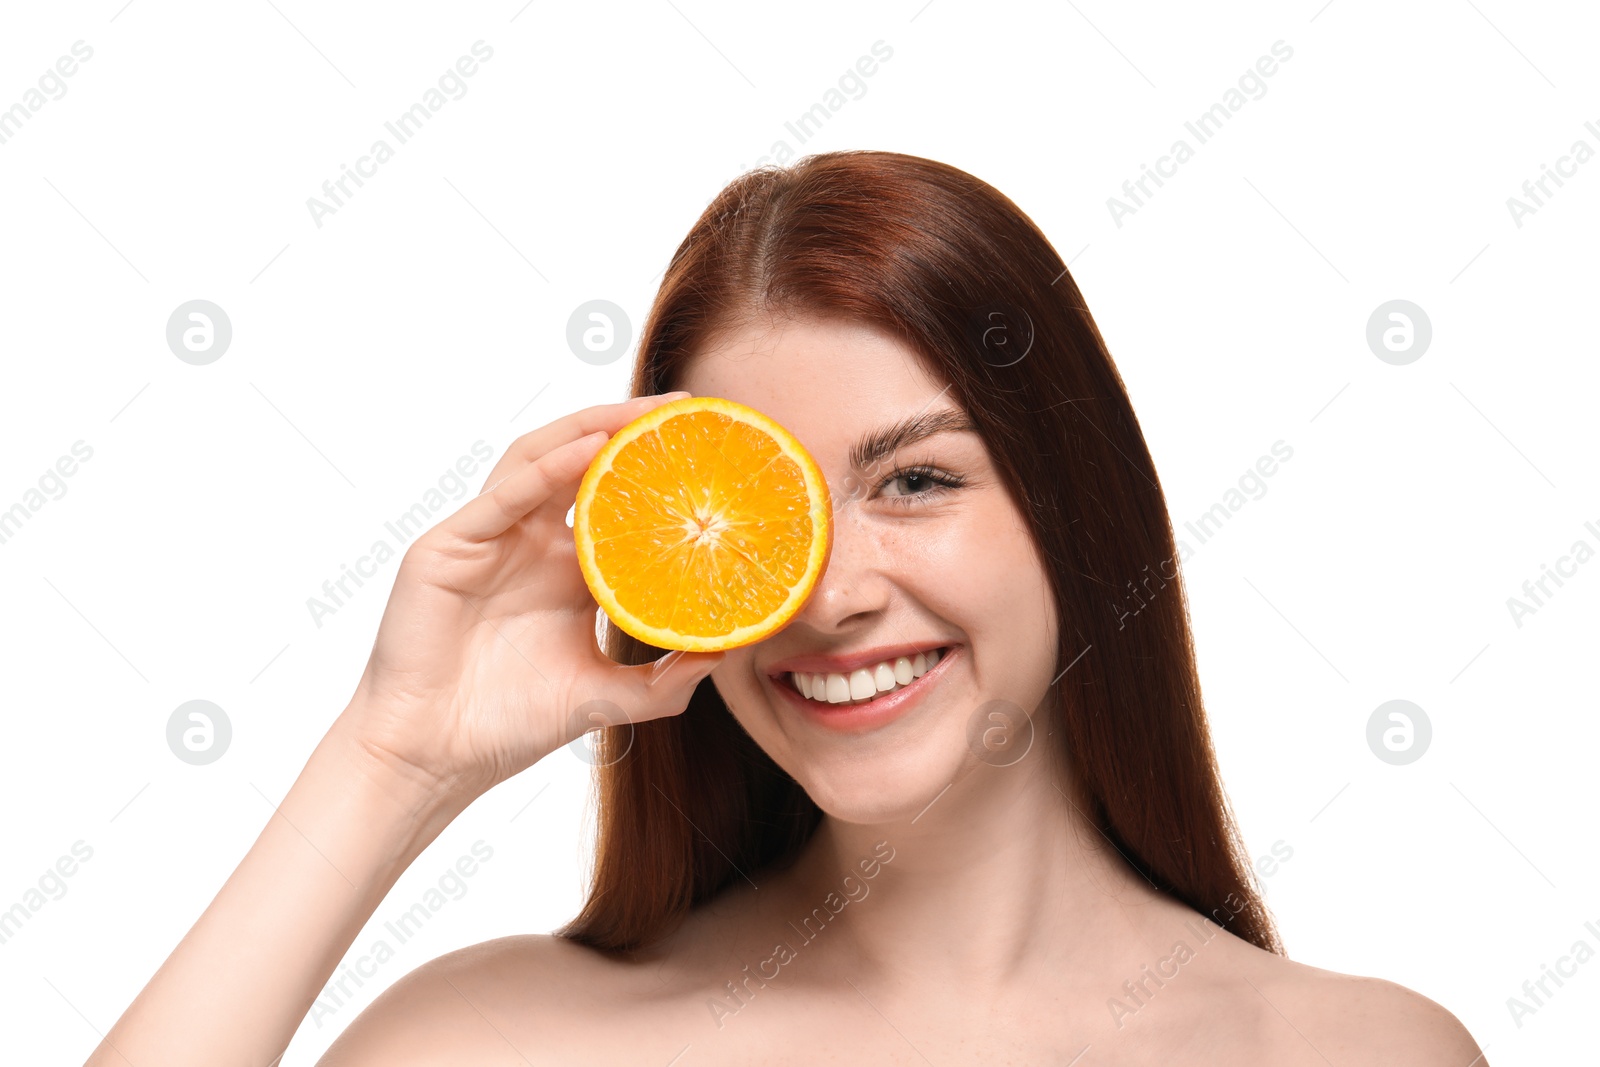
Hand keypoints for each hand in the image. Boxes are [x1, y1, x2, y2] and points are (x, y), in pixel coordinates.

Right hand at [335, 392, 722, 801]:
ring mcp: (488, 539)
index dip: (655, 472)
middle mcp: (528, 543)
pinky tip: (588, 449)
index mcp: (566, 570)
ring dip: (589, 430)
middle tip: (683, 409)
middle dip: (628, 430)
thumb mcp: (605, 698)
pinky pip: (503, 497)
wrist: (434, 756)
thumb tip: (722, 656)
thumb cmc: (507, 724)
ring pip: (539, 460)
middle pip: (579, 463)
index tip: (708, 452)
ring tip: (641, 413)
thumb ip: (663, 683)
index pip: (614, 500)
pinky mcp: (450, 547)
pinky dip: (547, 468)